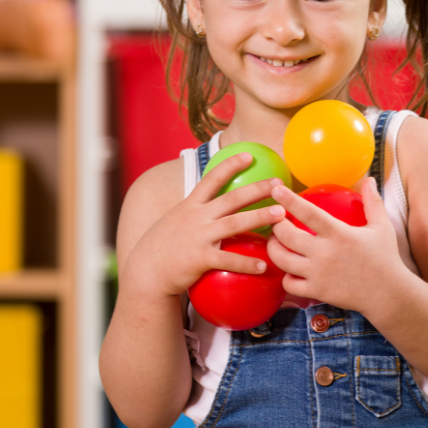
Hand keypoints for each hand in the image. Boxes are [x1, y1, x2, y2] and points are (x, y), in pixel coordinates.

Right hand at [123, 152, 287, 298]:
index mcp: (190, 206)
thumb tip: (213, 206)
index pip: (212, 179)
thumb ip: (194, 213)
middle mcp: (196, 217)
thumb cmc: (163, 248)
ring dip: (260, 217)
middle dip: (257, 188)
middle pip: (232, 198)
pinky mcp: (200, 258)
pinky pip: (229, 259)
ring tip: (281, 215)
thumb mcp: (175, 221)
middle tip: (280, 184)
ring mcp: (199, 236)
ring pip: (235, 223)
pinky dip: (248, 263)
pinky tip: (265, 266)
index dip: (230, 165)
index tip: (249, 154)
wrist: (145, 273)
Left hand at [267, 177, 405, 313]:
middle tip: (275, 220)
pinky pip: (289, 284)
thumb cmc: (385, 258)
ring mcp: (318, 274)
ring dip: (273, 248)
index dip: (289, 200)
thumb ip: (372, 202)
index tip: (276, 190)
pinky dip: (286, 276)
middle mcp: (325, 253)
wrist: (388, 294)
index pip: (308, 213)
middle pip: (286, 236)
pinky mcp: (317, 291)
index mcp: (339, 234)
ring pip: (282, 260)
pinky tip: (291, 271)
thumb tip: (369, 179)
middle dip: (275, 225)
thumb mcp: (382, 227)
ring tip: (276, 242)